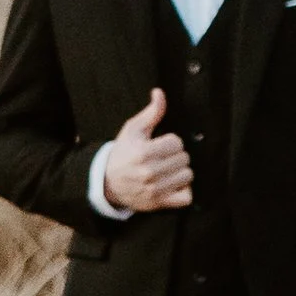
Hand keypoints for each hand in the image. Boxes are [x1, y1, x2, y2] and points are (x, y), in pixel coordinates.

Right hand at [102, 86, 193, 212]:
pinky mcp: (159, 203)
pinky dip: (183, 191)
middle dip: (176, 156)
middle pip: (184, 158)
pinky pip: (186, 197)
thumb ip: (151, 112)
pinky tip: (173, 184)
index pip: (177, 142)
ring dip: (180, 172)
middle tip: (163, 158)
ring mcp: (155, 189)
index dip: (171, 142)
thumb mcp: (133, 130)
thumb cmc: (123, 153)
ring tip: (168, 170)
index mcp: (143, 152)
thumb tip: (159, 93)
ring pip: (188, 175)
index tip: (161, 145)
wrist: (107, 182)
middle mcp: (149, 172)